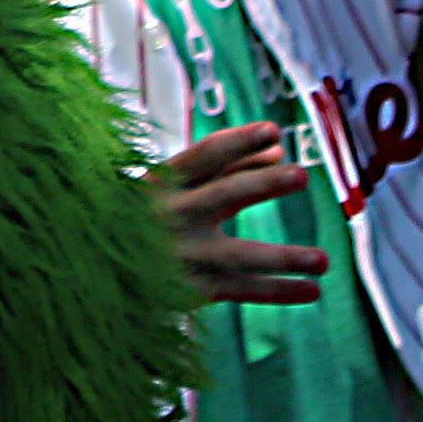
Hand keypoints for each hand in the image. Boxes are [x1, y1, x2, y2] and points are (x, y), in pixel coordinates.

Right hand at [152, 123, 331, 306]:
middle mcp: (171, 215)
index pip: (204, 156)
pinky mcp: (190, 287)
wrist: (98, 264)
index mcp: (163, 182)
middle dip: (261, 184)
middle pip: (223, 196)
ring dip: (282, 258)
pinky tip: (311, 290)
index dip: (239, 142)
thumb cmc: (148, 213)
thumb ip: (228, 166)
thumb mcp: (179, 184)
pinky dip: (276, 291)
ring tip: (323, 261)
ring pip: (237, 255)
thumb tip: (278, 150)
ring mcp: (183, 254)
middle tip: (301, 175)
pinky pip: (240, 289)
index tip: (274, 130)